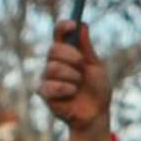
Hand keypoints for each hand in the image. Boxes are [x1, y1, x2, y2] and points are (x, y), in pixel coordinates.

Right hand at [38, 20, 113, 140]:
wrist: (96, 115)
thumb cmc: (97, 91)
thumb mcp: (96, 68)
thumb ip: (87, 49)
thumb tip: (82, 25)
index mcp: (68, 53)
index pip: (59, 34)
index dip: (63, 27)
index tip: (73, 25)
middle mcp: (54, 62)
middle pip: (53, 48)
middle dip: (71, 56)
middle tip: (82, 66)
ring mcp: (47, 77)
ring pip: (52, 67)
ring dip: (71, 76)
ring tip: (78, 85)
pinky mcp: (43, 92)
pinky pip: (49, 85)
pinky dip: (65, 89)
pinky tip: (72, 94)